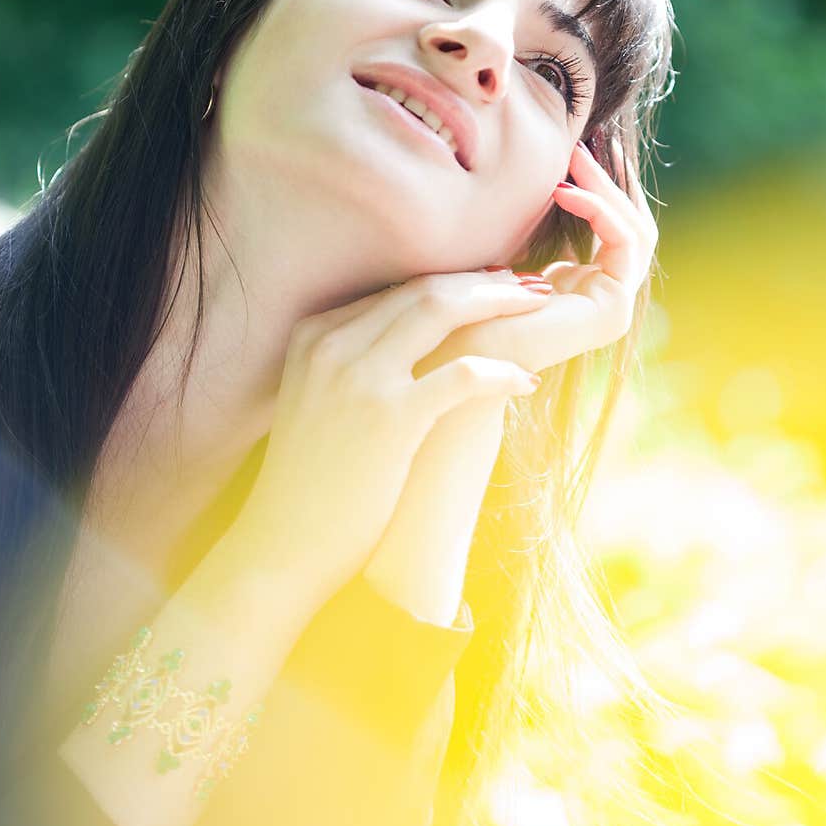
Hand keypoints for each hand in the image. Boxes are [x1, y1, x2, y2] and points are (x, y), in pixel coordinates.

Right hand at [240, 270, 554, 601]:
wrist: (284, 543)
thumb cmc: (313, 483)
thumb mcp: (321, 402)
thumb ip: (356, 365)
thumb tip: (417, 346)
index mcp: (314, 335)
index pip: (397, 288)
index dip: (455, 282)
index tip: (496, 285)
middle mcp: (332, 344)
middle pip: (423, 288)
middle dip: (485, 282)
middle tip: (532, 286)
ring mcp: (359, 378)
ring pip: (441, 311)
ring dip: (500, 304)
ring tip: (541, 309)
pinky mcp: (390, 418)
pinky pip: (463, 375)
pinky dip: (502, 371)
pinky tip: (527, 380)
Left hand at [413, 137, 658, 379]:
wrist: (457, 348)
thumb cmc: (467, 301)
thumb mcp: (507, 248)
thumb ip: (534, 222)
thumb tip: (547, 175)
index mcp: (583, 285)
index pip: (615, 227)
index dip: (602, 185)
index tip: (576, 147)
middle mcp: (605, 297)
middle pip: (633, 226)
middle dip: (612, 180)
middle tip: (586, 141)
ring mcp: (614, 307)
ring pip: (636, 231)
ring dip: (606, 188)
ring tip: (575, 156)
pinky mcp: (613, 311)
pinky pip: (624, 245)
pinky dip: (600, 211)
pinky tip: (565, 192)